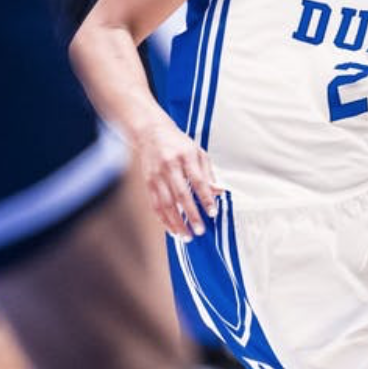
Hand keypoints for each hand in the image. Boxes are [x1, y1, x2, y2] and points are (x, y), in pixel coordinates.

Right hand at [136, 119, 221, 239]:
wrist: (151, 132)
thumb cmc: (178, 143)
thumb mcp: (197, 151)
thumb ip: (208, 172)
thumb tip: (219, 191)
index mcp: (186, 156)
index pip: (198, 180)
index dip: (206, 198)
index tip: (213, 212)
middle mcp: (169, 166)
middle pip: (181, 194)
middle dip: (191, 214)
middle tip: (200, 230)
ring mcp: (156, 175)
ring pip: (166, 204)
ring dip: (176, 222)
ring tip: (186, 236)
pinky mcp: (148, 182)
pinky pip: (155, 205)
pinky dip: (164, 219)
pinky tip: (172, 230)